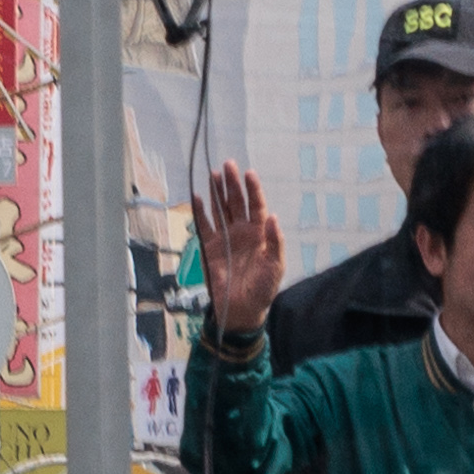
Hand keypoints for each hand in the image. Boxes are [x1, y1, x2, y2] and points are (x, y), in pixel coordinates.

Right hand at [198, 165, 287, 334]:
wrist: (241, 309)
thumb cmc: (263, 288)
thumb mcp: (275, 266)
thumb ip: (275, 242)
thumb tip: (273, 217)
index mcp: (260, 233)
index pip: (256, 205)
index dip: (253, 189)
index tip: (249, 173)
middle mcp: (242, 230)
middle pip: (236, 202)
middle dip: (232, 184)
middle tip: (228, 165)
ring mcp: (225, 237)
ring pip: (220, 209)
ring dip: (216, 192)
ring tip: (213, 174)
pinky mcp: (210, 247)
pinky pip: (204, 226)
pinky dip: (200, 212)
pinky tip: (198, 197)